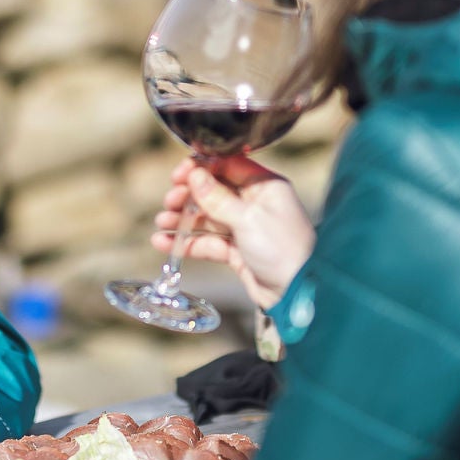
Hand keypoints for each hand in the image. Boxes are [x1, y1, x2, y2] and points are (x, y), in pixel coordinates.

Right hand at [153, 156, 314, 311]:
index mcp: (264, 186)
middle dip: (189, 195)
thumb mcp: (248, 219)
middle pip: (214, 191)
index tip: (179, 175)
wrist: (297, 294)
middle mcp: (255, 203)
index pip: (228, 165)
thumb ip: (218, 198)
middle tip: (170, 201)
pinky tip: (165, 242)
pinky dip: (188, 242)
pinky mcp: (237, 251)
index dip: (202, 168)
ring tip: (162, 222)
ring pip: (208, 217)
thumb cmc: (282, 249)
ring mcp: (245, 227)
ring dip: (184, 218)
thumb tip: (194, 175)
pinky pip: (208, 242)